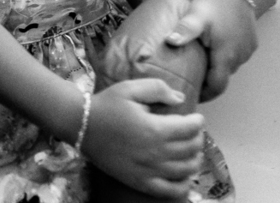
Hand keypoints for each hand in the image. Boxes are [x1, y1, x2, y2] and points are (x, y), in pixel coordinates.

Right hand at [86, 79, 206, 197]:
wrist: (81, 126)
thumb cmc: (106, 105)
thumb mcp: (130, 88)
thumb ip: (158, 89)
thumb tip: (180, 99)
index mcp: (156, 128)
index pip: (191, 128)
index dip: (198, 121)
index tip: (196, 117)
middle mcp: (157, 152)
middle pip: (191, 148)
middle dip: (197, 138)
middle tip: (193, 132)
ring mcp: (150, 170)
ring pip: (186, 169)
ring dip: (194, 159)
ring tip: (191, 151)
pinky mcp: (141, 182)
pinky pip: (171, 190)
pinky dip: (184, 185)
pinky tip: (184, 176)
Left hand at [166, 0, 257, 99]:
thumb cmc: (211, 1)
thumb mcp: (196, 16)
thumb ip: (185, 30)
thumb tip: (170, 41)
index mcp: (227, 54)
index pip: (218, 86)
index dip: (206, 95)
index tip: (192, 97)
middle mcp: (241, 55)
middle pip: (224, 77)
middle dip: (210, 83)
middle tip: (192, 83)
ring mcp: (248, 48)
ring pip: (231, 67)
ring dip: (218, 70)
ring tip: (200, 69)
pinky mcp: (251, 41)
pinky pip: (237, 56)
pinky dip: (225, 58)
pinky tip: (212, 53)